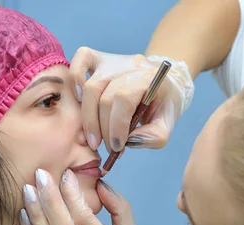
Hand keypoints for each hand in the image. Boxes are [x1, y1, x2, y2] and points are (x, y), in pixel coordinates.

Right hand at [70, 47, 194, 152]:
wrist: (165, 80)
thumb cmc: (163, 102)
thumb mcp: (168, 122)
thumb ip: (155, 136)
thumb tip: (129, 142)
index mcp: (149, 78)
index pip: (124, 99)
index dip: (116, 126)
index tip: (117, 148)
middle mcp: (128, 67)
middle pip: (105, 98)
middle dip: (104, 130)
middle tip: (109, 149)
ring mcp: (112, 61)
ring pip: (91, 87)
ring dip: (89, 119)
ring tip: (94, 139)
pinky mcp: (99, 59)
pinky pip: (82, 57)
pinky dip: (75, 77)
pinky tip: (77, 100)